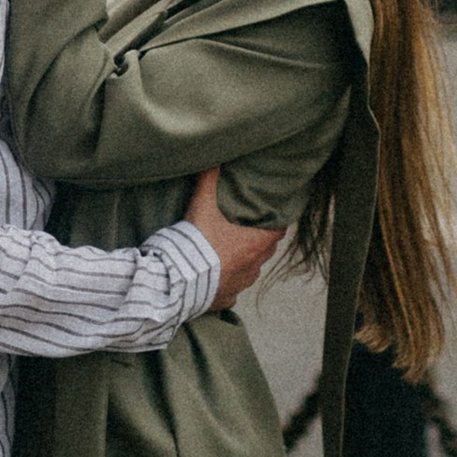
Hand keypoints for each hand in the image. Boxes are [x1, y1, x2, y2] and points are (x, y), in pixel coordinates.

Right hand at [185, 165, 279, 309]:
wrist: (178, 279)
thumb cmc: (196, 242)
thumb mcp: (202, 205)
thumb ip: (209, 179)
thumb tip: (213, 156)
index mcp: (255, 244)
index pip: (278, 231)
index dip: (276, 221)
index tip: (271, 214)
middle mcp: (253, 267)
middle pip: (265, 251)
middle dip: (258, 240)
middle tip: (247, 228)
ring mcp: (240, 285)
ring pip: (249, 271)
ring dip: (242, 262)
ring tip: (227, 252)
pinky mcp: (224, 299)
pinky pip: (230, 291)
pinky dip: (225, 283)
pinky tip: (214, 277)